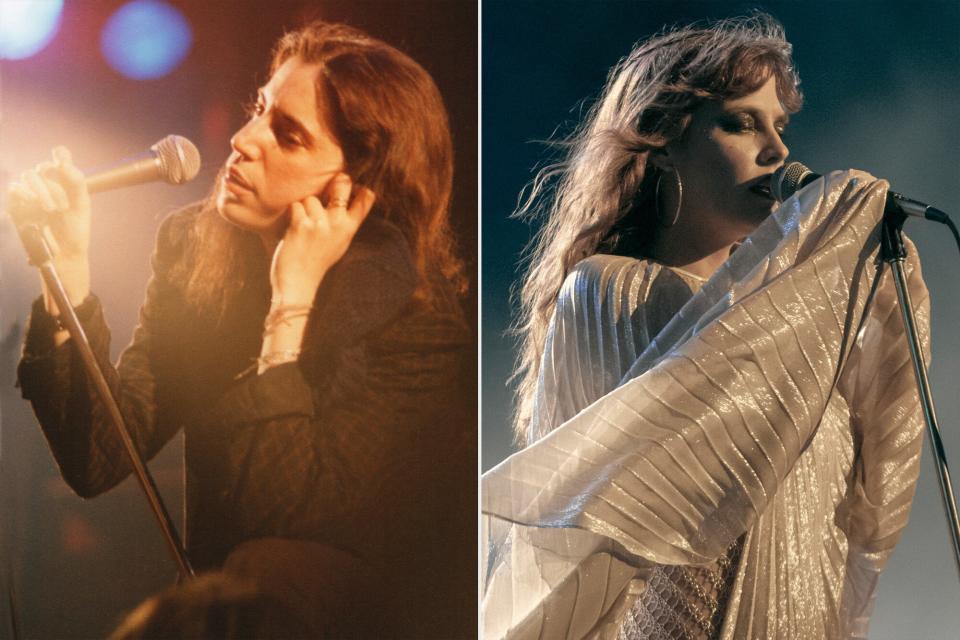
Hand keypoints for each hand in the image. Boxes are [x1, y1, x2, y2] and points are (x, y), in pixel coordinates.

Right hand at [5, 147, 91, 310]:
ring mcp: (32, 193)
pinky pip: (15, 190)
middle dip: (52, 186)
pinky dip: (25, 195)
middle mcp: (48, 183)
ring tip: (51, 210)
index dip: (61, 154)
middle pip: (42, 169)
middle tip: (61, 206)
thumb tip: (63, 162)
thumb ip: (76, 182)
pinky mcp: (19, 204)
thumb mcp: (81, 205)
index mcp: (65, 181)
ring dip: (41, 192)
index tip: (61, 158)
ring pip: (28, 177)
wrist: (64, 253)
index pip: (60, 157)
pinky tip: (35, 206)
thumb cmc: (75, 229)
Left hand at [269, 173, 375, 304]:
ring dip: (304, 208)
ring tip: (304, 227)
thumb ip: (344, 223)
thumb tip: (347, 196)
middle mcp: (337, 224)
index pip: (367, 198)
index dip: (360, 186)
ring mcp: (320, 224)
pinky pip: (296, 206)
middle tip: (328, 189)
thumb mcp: (339, 243)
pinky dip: (292, 215)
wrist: (298, 283)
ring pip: (311, 198)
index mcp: (349, 229)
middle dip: (335, 181)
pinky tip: (294, 230)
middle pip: (342, 184)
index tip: (353, 186)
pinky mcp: (301, 225)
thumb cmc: (317, 263)